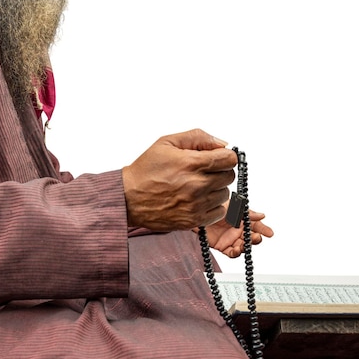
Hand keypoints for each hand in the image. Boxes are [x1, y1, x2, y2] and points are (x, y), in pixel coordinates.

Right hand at [122, 129, 236, 230]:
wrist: (128, 198)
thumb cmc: (146, 170)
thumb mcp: (167, 142)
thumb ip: (198, 137)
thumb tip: (222, 143)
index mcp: (191, 163)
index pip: (229, 159)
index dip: (225, 156)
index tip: (217, 158)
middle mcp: (196, 185)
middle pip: (229, 176)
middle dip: (219, 171)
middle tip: (204, 171)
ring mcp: (196, 204)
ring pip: (225, 194)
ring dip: (215, 188)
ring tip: (197, 186)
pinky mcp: (193, 220)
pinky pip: (219, 211)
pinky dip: (213, 205)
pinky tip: (199, 199)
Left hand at [197, 209, 273, 257]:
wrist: (197, 212)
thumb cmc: (214, 206)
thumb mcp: (233, 207)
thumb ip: (247, 213)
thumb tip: (262, 215)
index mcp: (242, 219)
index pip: (256, 225)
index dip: (263, 229)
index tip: (270, 233)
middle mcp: (237, 230)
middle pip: (251, 238)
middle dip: (255, 239)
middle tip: (256, 237)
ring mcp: (230, 238)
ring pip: (243, 246)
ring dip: (246, 247)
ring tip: (245, 244)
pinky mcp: (222, 246)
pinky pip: (231, 253)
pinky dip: (236, 253)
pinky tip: (237, 249)